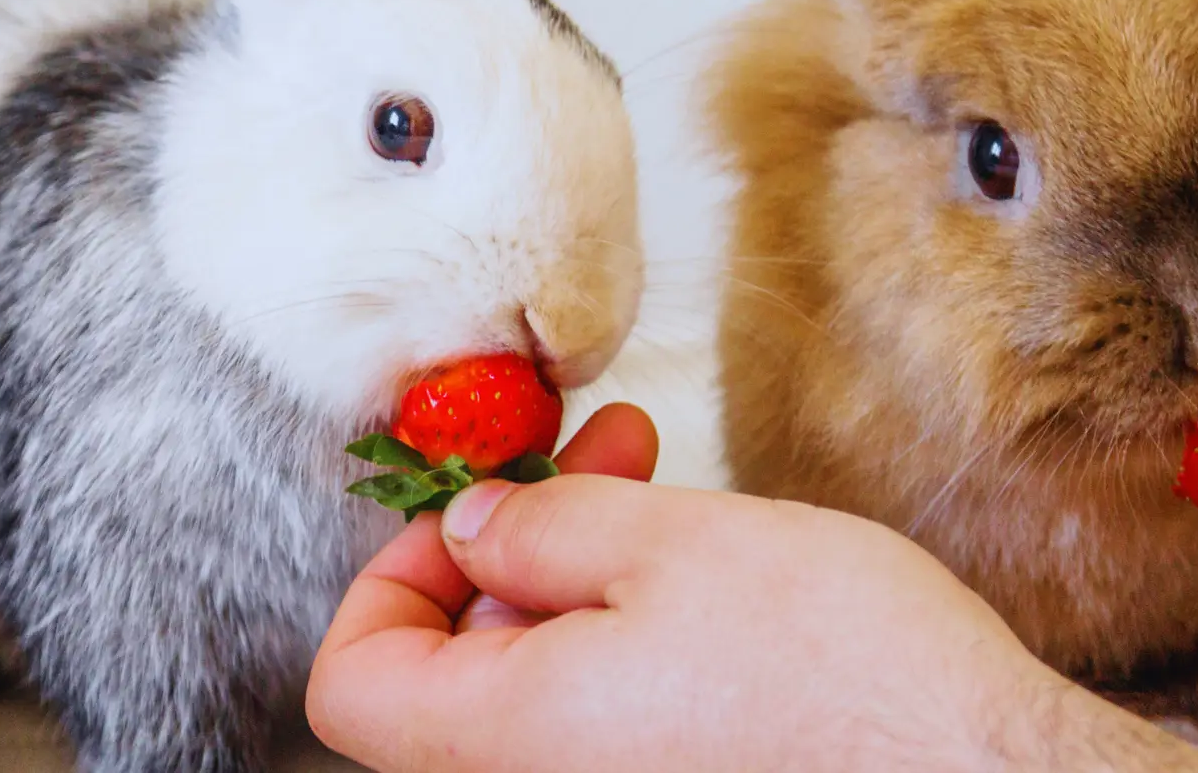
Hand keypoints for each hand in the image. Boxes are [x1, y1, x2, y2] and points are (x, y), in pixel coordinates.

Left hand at [310, 405, 1197, 772]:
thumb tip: (469, 529)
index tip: (466, 507)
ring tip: (660, 487)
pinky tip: (699, 569)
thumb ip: (542, 530)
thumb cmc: (845, 676)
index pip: (352, 685)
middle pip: (447, 681)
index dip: (389, 578)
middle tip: (585, 456)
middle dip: (508, 548)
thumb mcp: (673, 547)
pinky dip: (626, 638)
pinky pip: (607, 724)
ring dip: (577, 578)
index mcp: (506, 741)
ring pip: (537, 692)